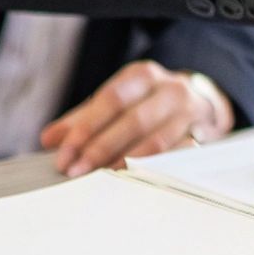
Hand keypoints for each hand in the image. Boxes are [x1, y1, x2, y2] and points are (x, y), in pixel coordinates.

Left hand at [39, 61, 232, 176]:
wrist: (203, 103)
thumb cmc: (149, 103)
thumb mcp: (119, 100)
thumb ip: (84, 118)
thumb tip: (49, 138)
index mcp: (143, 75)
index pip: (110, 100)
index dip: (85, 128)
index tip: (63, 154)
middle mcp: (170, 89)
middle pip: (133, 120)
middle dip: (101, 148)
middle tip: (75, 171)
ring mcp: (190, 113)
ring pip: (157, 140)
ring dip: (125, 161)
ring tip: (101, 177)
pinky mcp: (204, 136)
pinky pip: (178, 156)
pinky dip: (154, 168)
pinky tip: (133, 178)